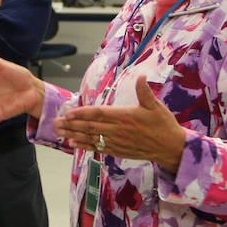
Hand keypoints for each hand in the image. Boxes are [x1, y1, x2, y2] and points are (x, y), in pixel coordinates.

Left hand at [56, 75, 185, 170]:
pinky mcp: (117, 151)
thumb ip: (145, 92)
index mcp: (125, 117)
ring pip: (91, 138)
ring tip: (59, 131)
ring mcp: (116, 142)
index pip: (99, 114)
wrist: (170, 148)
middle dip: (71, 124)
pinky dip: (84, 146)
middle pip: (90, 127)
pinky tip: (73, 143)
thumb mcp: (156, 106)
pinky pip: (97, 148)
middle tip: (55, 122)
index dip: (83, 113)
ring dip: (73, 134)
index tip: (69, 113)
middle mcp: (118, 131)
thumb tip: (142, 76)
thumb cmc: (163, 125)